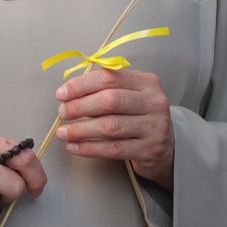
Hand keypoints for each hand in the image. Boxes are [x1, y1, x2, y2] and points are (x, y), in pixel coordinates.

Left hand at [54, 68, 174, 188]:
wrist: (165, 145)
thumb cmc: (138, 116)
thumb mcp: (128, 95)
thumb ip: (104, 89)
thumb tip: (67, 93)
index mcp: (147, 82)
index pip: (109, 77)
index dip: (81, 85)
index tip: (61, 94)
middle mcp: (154, 102)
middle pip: (110, 100)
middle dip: (80, 106)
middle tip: (62, 113)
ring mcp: (155, 127)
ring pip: (110, 126)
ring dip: (81, 130)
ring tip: (62, 132)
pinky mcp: (151, 149)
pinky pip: (114, 149)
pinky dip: (89, 148)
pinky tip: (74, 147)